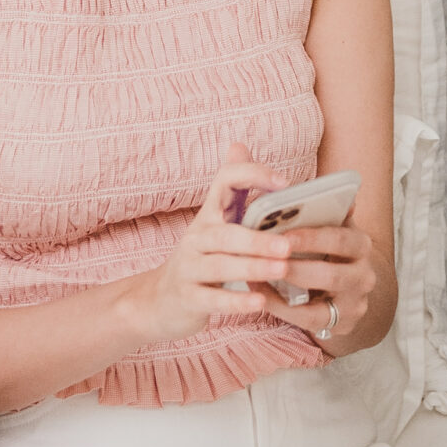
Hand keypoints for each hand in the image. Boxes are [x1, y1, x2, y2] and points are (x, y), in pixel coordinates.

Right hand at [54, 147, 297, 395]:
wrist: (159, 300)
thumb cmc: (201, 258)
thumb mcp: (215, 222)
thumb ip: (233, 189)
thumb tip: (239, 144)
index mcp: (209, 213)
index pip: (225, 180)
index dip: (253, 175)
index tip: (285, 182)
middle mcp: (196, 237)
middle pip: (225, 234)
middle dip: (257, 239)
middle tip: (288, 245)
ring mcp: (189, 268)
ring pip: (220, 266)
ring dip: (253, 268)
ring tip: (282, 270)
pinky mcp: (187, 298)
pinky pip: (212, 300)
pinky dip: (236, 302)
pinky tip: (260, 302)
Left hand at [260, 211, 377, 350]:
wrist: (350, 289)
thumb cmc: (329, 251)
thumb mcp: (331, 228)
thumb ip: (324, 210)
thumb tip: (324, 186)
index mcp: (361, 244)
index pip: (340, 238)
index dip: (311, 238)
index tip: (282, 235)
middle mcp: (364, 274)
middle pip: (332, 274)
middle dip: (296, 267)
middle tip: (267, 260)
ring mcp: (355, 302)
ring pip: (321, 300)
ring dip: (286, 289)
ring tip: (258, 276)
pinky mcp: (341, 324)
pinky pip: (308, 319)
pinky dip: (281, 308)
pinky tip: (260, 297)